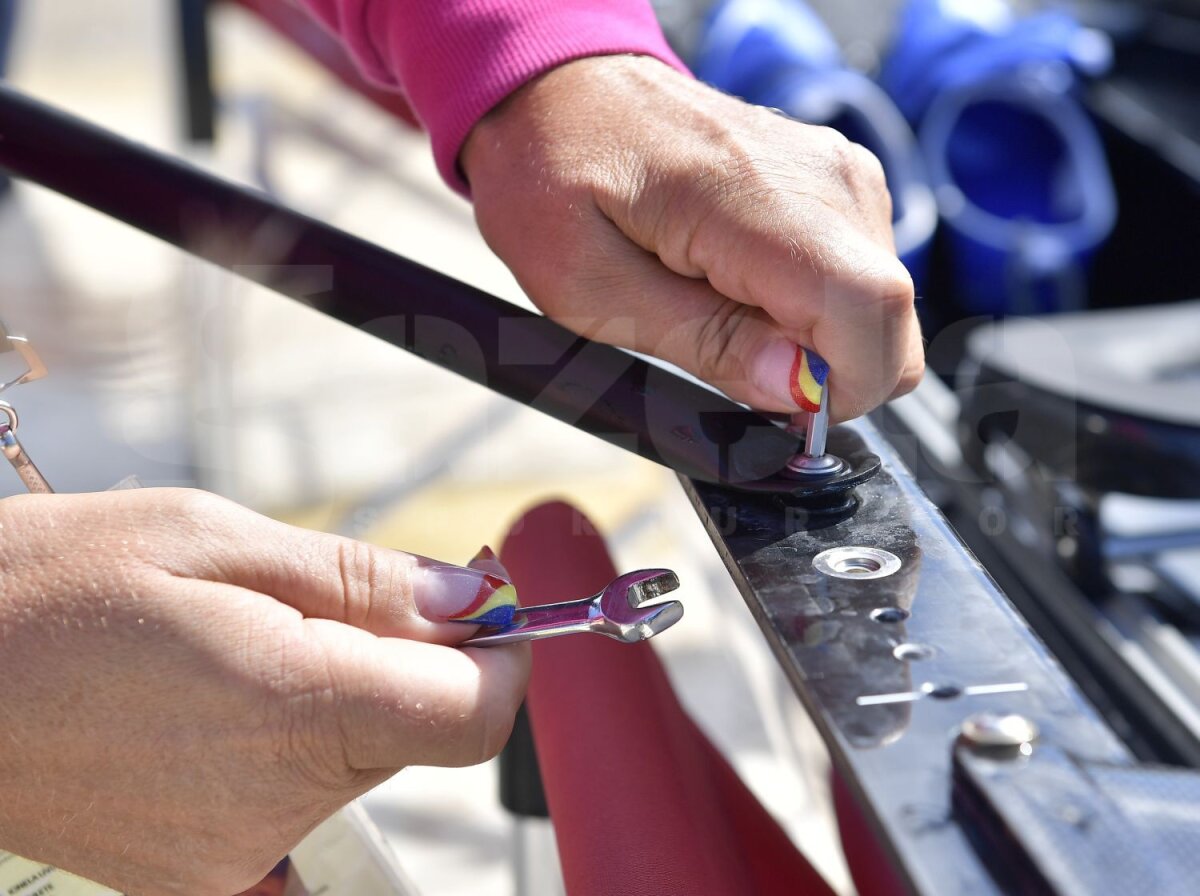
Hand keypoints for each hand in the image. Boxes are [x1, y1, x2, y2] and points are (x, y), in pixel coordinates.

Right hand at [0, 489, 527, 895]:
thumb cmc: (45, 588)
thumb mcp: (212, 539)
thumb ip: (362, 577)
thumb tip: (474, 601)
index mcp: (292, 708)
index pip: (475, 716)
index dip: (502, 657)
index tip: (485, 606)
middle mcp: (272, 806)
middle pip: (418, 730)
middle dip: (407, 658)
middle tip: (321, 598)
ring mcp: (232, 858)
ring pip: (361, 764)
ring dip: (341, 699)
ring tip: (240, 646)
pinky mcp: (196, 880)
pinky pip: (298, 808)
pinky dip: (294, 750)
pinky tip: (227, 706)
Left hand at [462, 55, 922, 421]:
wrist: (564, 95)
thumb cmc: (558, 179)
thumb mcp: (594, 289)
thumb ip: (706, 343)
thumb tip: (799, 393)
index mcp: (760, 199)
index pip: (870, 315)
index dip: (835, 393)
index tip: (770, 412)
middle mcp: (826, 180)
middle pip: (890, 327)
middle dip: (821, 378)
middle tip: (729, 360)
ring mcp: (843, 177)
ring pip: (878, 315)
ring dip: (809, 343)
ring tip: (718, 309)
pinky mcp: (841, 187)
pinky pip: (858, 284)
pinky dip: (810, 312)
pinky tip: (739, 288)